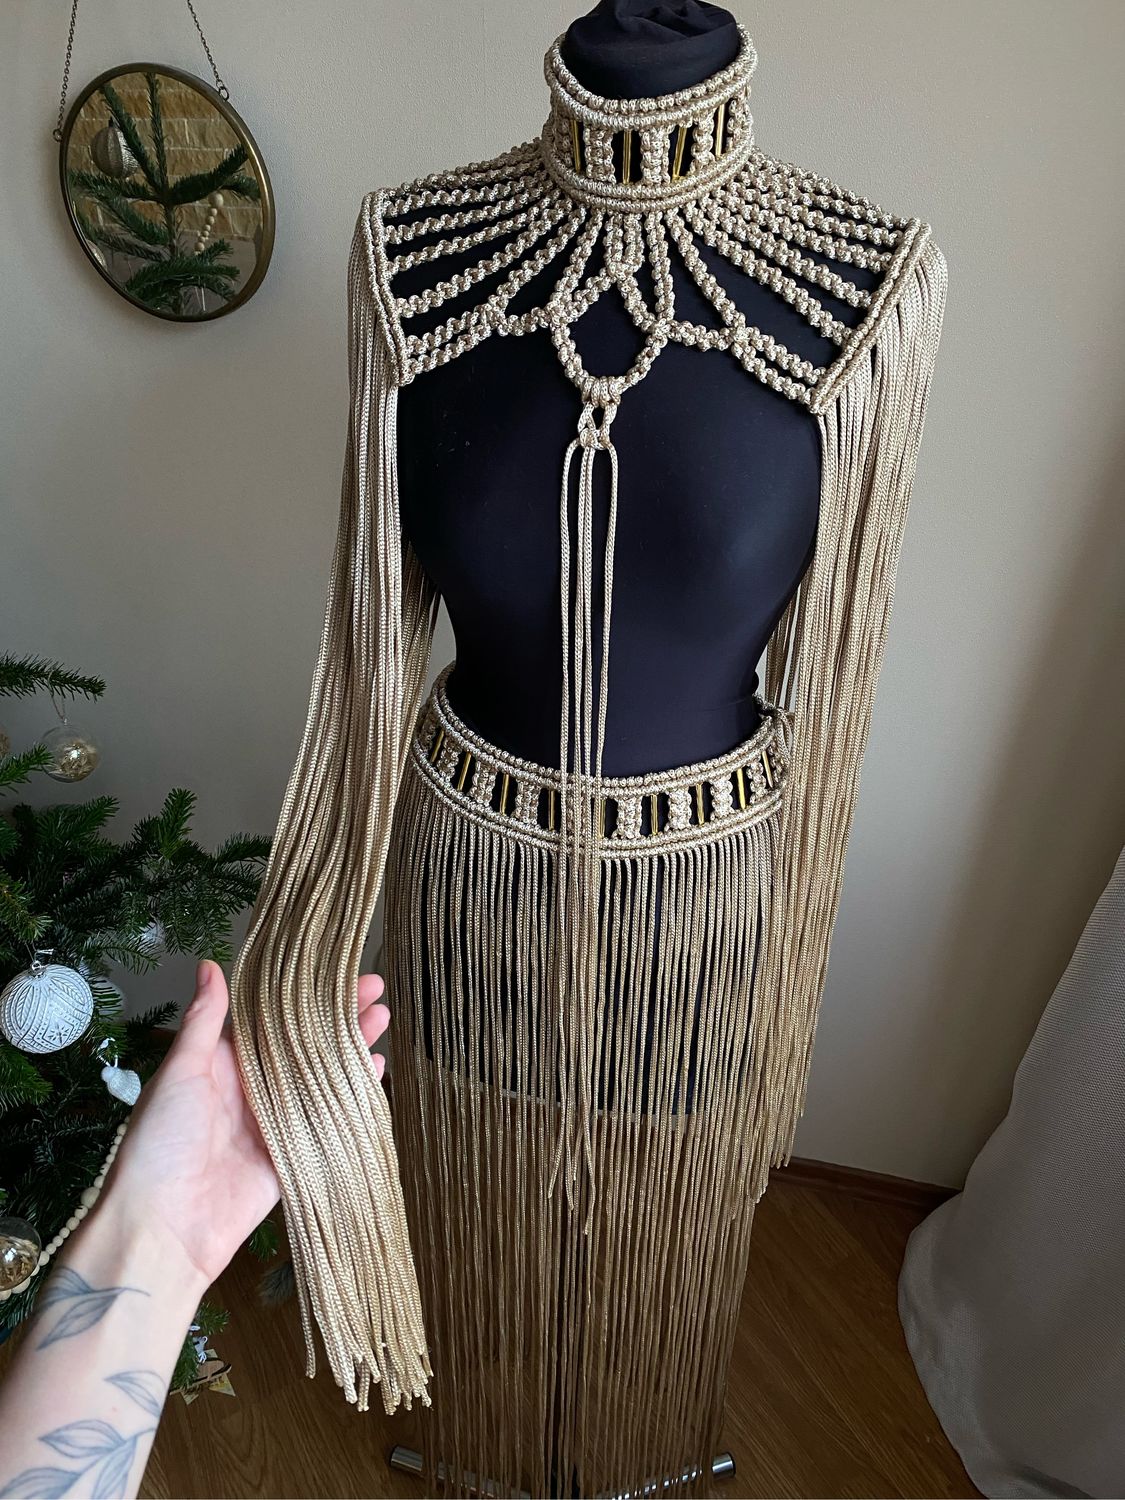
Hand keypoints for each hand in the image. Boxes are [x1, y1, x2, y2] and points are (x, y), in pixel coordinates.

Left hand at [104, 960, 389, 1289]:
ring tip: (382, 1018)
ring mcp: (273, 1124)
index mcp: (220, 1065)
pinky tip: (375, 1070)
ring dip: (350, 1048)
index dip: (302, 992)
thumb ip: (205, 1022)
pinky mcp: (292, 1158)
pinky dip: (352, 1096)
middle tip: (375, 987)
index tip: (336, 967)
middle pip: (302, 1044)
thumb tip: (209, 965)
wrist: (161, 1230)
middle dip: (337, 1015)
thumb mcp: (180, 1073)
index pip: (269, 1018)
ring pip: (320, 1077)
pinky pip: (328, 1121)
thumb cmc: (160, 1145)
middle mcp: (250, 1090)